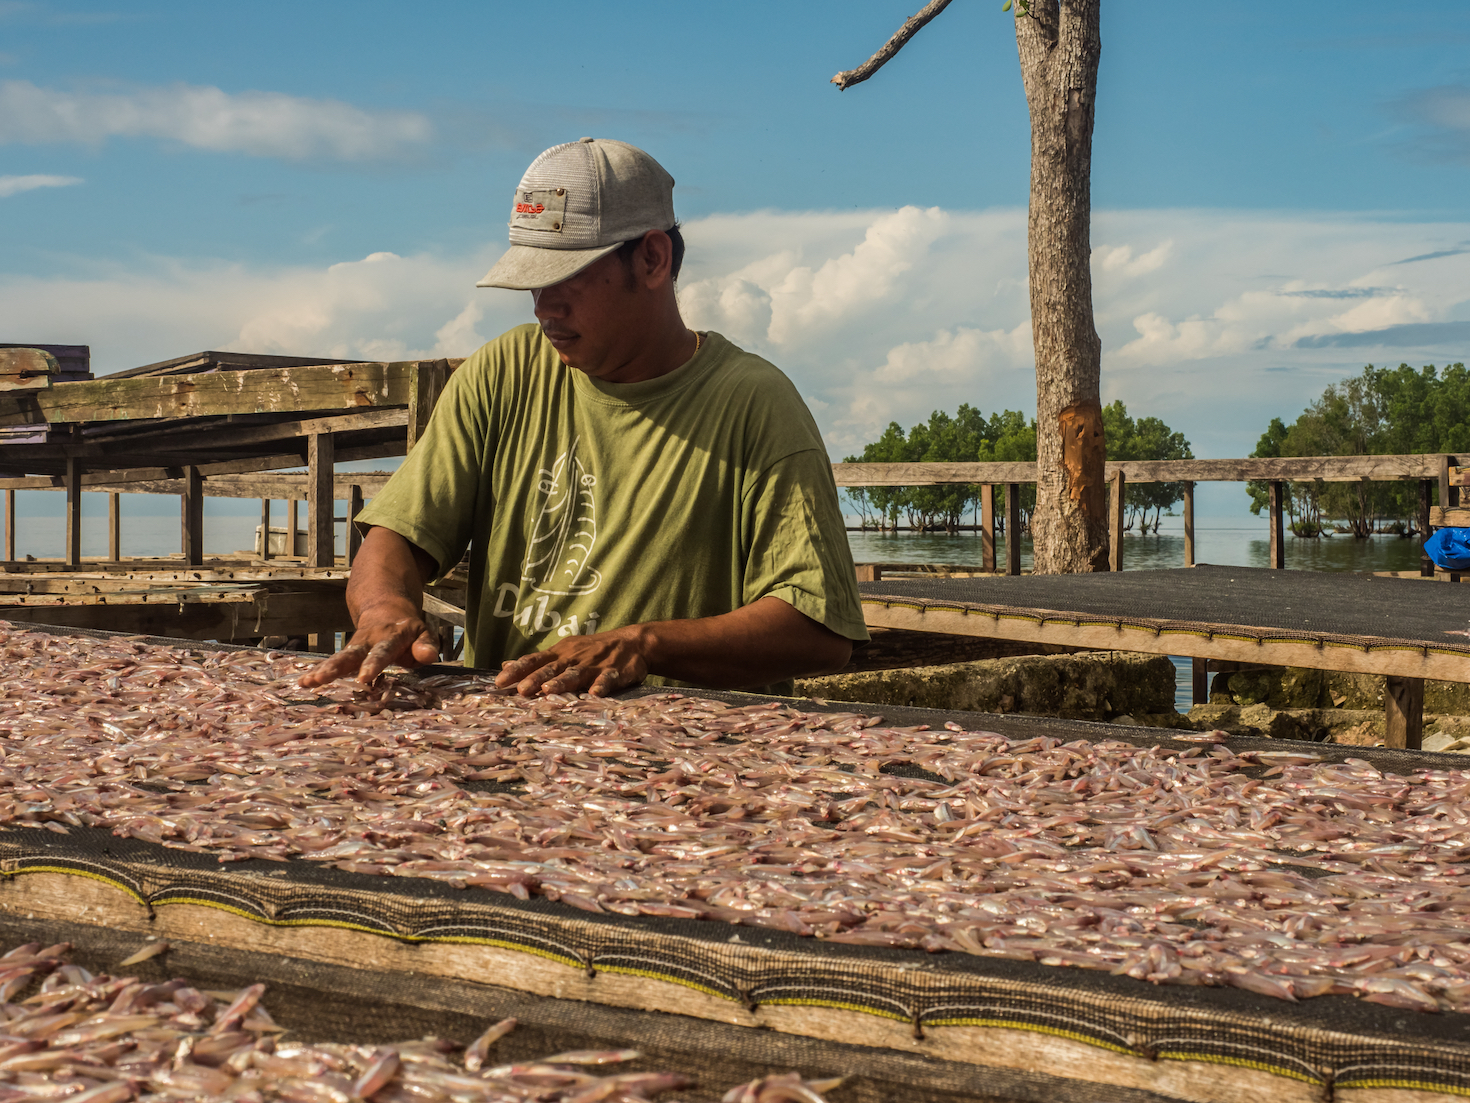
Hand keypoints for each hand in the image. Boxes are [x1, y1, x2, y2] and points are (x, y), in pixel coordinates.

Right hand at [298, 611, 440, 687]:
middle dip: (337, 666)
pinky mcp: (346, 653)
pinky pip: (333, 662)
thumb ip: (426, 646)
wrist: (386, 607)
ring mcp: (355, 646)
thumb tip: (428, 657)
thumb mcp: (422, 633)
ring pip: (339, 657)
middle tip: (322, 679)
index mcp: (390, 636)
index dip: (373, 664)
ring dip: (324, 670)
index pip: (382, 651)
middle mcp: (368, 640)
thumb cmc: (407, 630)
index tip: (364, 677)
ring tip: (308, 682)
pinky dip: (318, 671)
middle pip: (351, 653)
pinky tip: (304, 682)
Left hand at [494, 626, 648, 696]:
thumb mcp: (563, 651)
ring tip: (550, 690)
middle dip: (536, 679)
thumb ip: (537, 662)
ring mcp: (595, 665)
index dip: (517, 671)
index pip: (534, 661)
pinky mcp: (616, 671)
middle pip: (552, 669)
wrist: (632, 642)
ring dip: (563, 682)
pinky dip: (602, 685)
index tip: (499, 682)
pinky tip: (595, 694)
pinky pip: (608, 679)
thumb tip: (506, 665)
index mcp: (560, 654)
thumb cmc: (591, 650)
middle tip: (521, 690)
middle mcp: (574, 658)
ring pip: (576, 674)